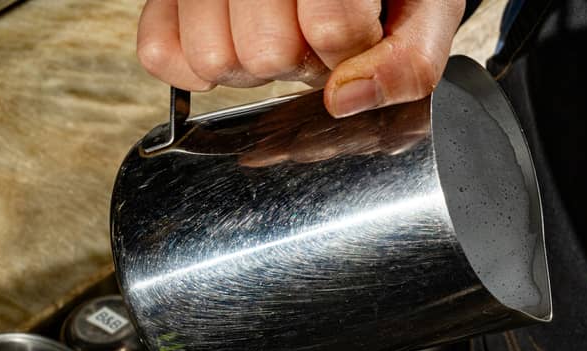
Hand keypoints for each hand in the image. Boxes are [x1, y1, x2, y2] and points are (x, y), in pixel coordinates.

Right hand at [136, 0, 463, 116]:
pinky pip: (160, 55)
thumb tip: (345, 101)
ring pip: (213, 60)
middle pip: (265, 53)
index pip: (329, 27)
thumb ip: (408, 62)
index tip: (362, 34)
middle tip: (317, 37)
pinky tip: (238, 44)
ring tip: (279, 34)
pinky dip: (200, 69)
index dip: (353, 50)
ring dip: (255, 67)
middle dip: (303, 62)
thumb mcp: (425, 12)